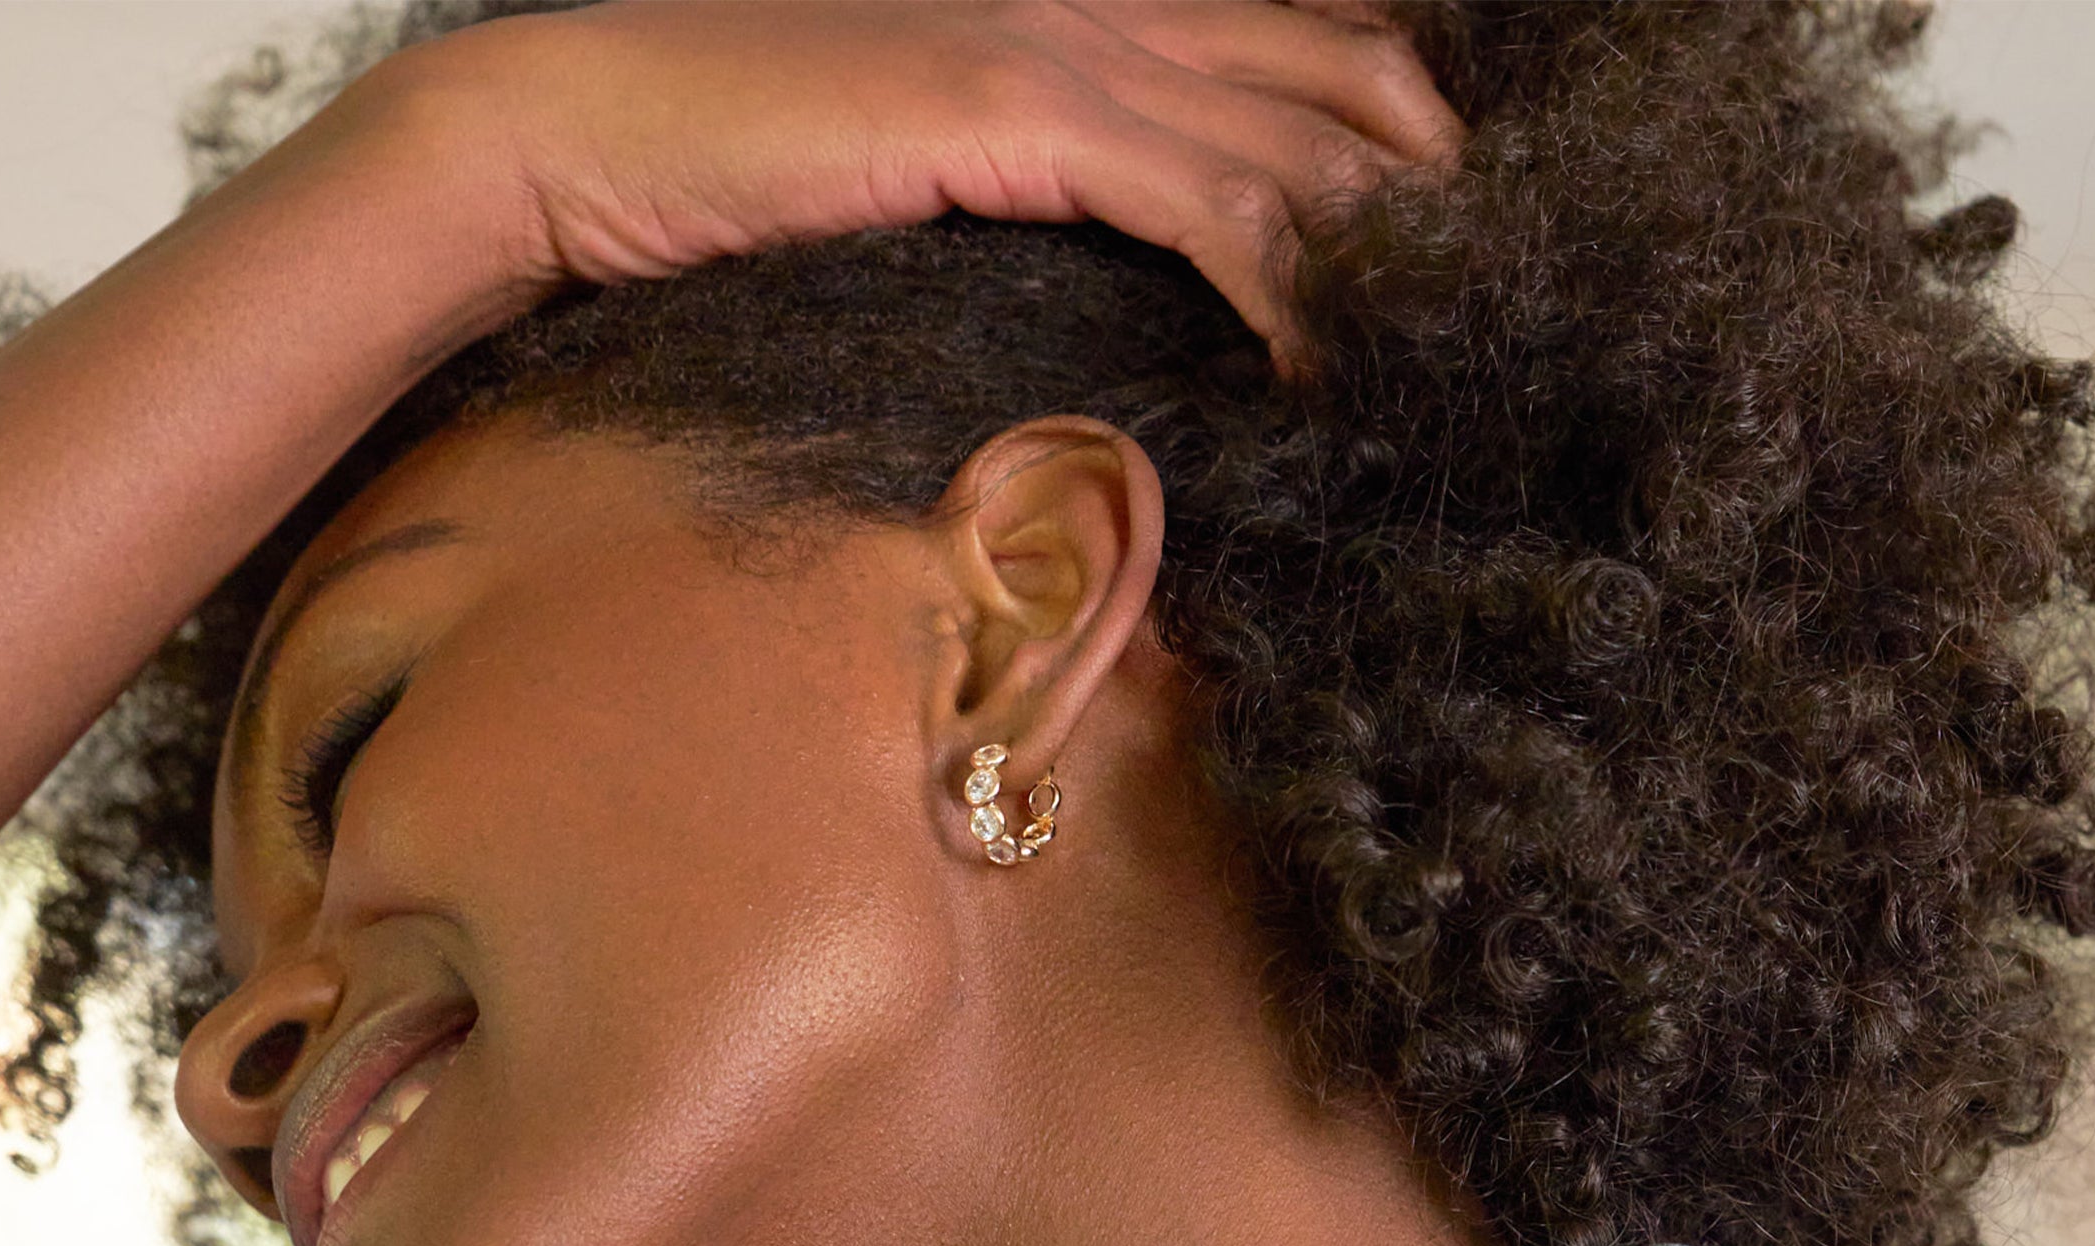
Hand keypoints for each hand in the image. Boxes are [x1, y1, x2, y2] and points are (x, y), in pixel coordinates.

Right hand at [420, 0, 1461, 354]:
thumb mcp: (922, 189)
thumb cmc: (731, 175)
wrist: (589, 127)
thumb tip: (1106, 305)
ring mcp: (1057, 49)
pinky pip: (1203, 202)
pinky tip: (1325, 361)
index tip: (1457, 250)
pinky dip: (1280, 284)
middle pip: (1327, 84)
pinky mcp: (1015, 114)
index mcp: (1072, 8)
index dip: (1391, 138)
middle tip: (1505, 311)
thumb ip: (1030, 209)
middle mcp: (1088, 5)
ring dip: (1378, 255)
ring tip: (1446, 356)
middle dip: (1427, 200)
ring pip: (1286, 143)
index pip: (1284, 51)